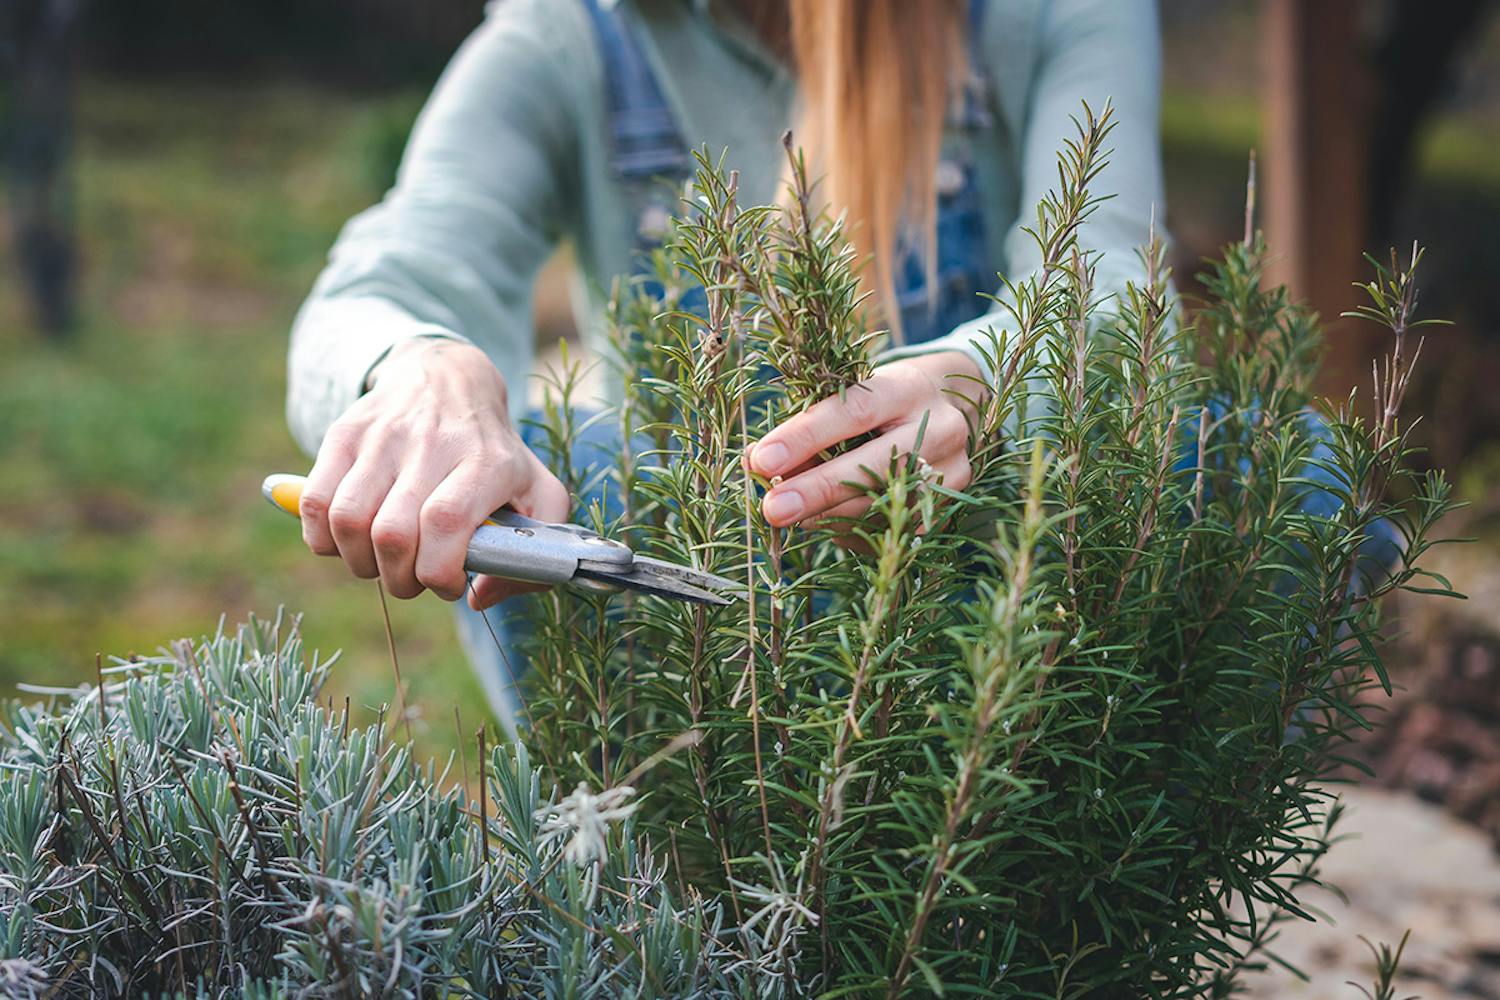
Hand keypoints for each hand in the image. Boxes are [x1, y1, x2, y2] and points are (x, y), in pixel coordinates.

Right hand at [298, 337, 569, 610]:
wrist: (448, 378)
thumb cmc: (495, 454)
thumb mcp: (539, 493)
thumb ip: (531, 557)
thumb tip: (479, 597)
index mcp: (486, 463)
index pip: (446, 522)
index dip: (438, 570)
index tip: (448, 584)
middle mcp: (432, 445)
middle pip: (393, 533)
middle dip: (399, 579)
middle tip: (412, 578)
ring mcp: (383, 437)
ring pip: (348, 521)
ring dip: (360, 563)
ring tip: (382, 561)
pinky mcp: (344, 434)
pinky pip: (316, 501)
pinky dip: (323, 538)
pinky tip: (349, 540)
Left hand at [747, 351, 983, 527]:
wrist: (952, 405)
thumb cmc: (883, 400)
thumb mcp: (850, 396)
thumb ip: (805, 426)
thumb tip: (756, 462)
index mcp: (908, 386)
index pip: (853, 412)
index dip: (805, 438)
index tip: (762, 461)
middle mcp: (940, 427)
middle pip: (875, 466)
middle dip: (817, 490)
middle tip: (772, 509)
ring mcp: (953, 469)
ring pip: (883, 504)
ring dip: (828, 514)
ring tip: (789, 513)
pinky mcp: (952, 503)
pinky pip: (894, 529)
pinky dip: (853, 528)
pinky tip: (829, 521)